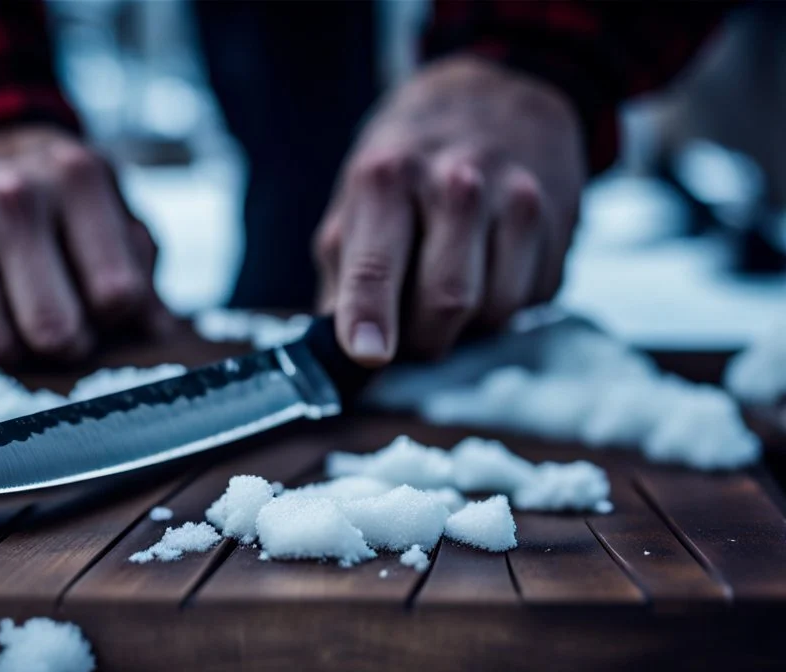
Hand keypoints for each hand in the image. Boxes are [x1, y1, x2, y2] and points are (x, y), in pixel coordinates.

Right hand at [0, 125, 171, 364]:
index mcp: (77, 178)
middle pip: (54, 331)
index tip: (110, 303)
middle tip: (71, 329)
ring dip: (22, 356)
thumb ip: (143, 278)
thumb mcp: (119, 220)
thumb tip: (160, 337)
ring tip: (29, 325)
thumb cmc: (68, 207)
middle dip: (71, 346)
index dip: (120, 317)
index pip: (117, 295)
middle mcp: (11, 195)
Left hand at [314, 56, 586, 365]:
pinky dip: (506, 301)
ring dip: (469, 325)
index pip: (376, 262)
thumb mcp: (358, 196)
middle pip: (445, 301)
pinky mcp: (559, 219)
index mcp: (388, 177)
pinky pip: (531, 300)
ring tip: (451, 283)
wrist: (500, 92)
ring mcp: (516, 198)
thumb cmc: (410, 160)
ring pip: (496, 309)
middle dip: (423, 340)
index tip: (367, 354)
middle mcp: (455, 182)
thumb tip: (338, 352)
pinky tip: (492, 263)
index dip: (370, 313)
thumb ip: (343, 271)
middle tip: (409, 334)